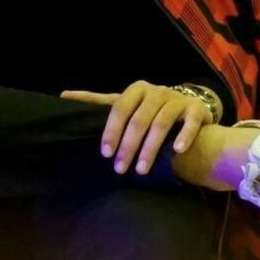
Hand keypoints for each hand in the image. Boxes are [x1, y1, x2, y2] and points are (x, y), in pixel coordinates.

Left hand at [59, 80, 215, 174]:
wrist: (188, 107)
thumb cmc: (148, 109)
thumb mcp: (124, 103)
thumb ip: (98, 102)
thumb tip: (63, 96)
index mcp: (136, 90)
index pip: (119, 108)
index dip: (111, 131)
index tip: (105, 153)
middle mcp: (157, 91)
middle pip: (139, 119)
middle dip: (129, 146)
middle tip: (120, 169)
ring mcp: (177, 100)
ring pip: (162, 123)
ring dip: (151, 148)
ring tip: (142, 170)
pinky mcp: (196, 110)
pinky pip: (191, 122)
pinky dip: (184, 136)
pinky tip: (177, 152)